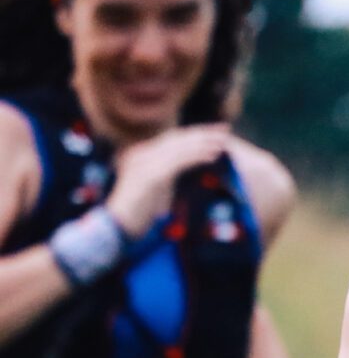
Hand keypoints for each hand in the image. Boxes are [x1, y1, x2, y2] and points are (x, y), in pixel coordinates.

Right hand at [105, 124, 231, 238]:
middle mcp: (142, 154)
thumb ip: (166, 177)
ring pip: (180, 147)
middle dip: (203, 132)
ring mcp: (145, 163)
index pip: (172, 138)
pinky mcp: (151, 176)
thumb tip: (186, 170)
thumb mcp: (154, 190)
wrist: (114, 228)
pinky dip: (197, 157)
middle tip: (225, 129)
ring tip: (223, 142)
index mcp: (142, 155)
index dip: (194, 133)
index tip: (215, 132)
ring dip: (204, 143)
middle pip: (177, 138)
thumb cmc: (136, 214)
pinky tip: (212, 156)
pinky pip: (178, 162)